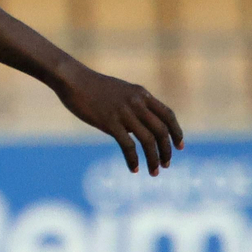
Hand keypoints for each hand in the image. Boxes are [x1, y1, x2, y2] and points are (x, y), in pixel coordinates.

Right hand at [52, 59, 184, 174]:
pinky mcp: (110, 123)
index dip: (176, 132)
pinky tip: (134, 169)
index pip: (168, 115)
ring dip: (154, 159)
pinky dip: (133, 160)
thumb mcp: (120, 91)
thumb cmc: (92, 86)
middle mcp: (137, 103)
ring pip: (148, 141)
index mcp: (141, 94)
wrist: (72, 79)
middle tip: (166, 165)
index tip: (180, 147)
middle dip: (167, 151)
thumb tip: (139, 125)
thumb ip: (133, 105)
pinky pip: (128, 146)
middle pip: (161, 131)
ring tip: (154, 172)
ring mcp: (124, 113)